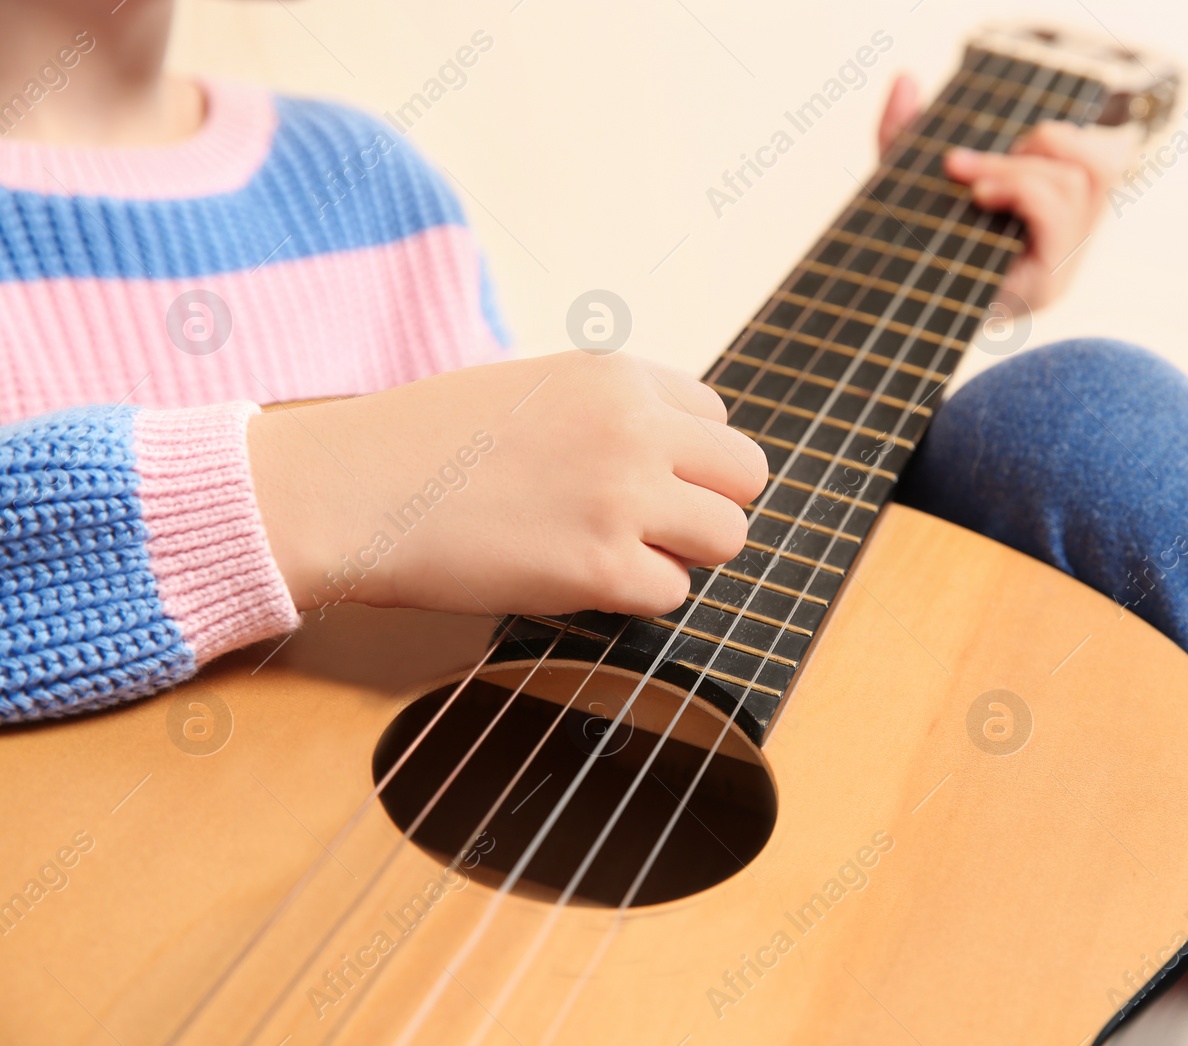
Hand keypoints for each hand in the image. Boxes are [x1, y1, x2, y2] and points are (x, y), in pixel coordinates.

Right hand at [248, 352, 767, 618]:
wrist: (348, 489)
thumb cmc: (424, 443)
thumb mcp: (531, 386)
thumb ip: (608, 411)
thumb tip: (674, 455)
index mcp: (616, 375)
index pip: (717, 417)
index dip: (686, 457)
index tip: (641, 478)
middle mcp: (635, 427)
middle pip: (746, 476)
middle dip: (708, 505)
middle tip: (649, 525)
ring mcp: (624, 498)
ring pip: (728, 537)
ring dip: (681, 554)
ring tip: (613, 552)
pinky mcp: (602, 568)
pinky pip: (673, 594)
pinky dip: (635, 597)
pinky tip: (575, 578)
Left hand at [876, 73, 1137, 313]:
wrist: (894, 333)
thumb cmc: (907, 261)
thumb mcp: (905, 188)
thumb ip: (902, 134)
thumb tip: (905, 79)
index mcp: (1056, 219)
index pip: (1107, 159)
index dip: (1067, 136)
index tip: (1007, 149)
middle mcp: (1072, 244)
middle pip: (1101, 163)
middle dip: (1038, 144)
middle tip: (966, 166)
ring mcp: (1065, 267)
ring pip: (1080, 179)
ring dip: (1018, 167)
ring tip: (973, 186)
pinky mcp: (1048, 286)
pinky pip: (1057, 211)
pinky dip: (1019, 188)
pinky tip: (979, 199)